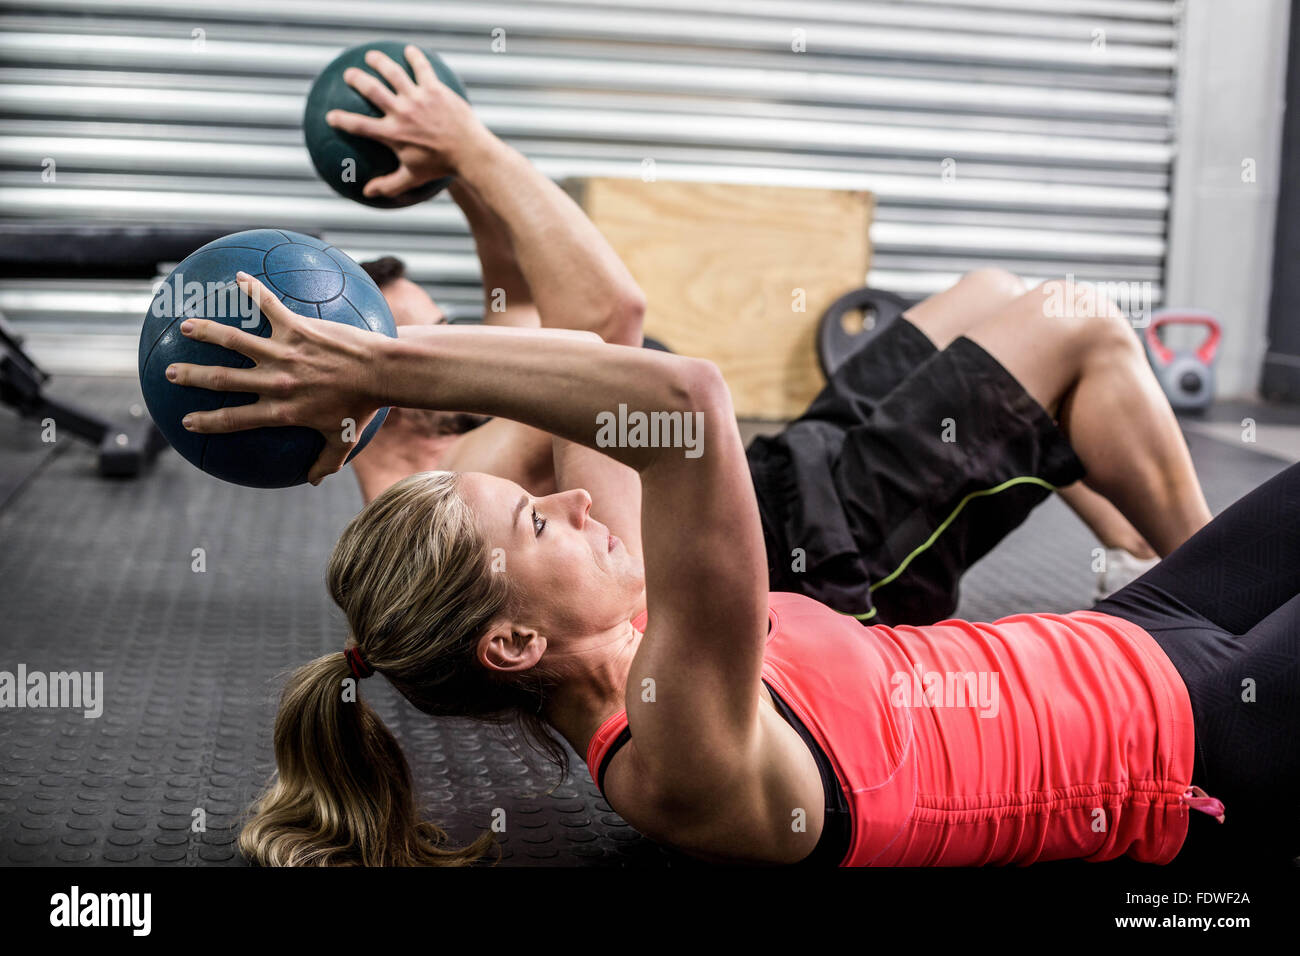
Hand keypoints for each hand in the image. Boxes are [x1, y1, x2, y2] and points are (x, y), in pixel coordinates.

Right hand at [165, 272, 388, 484]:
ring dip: (207, 331)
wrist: (382, 372)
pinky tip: (239, 277)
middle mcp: (276, 383)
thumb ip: (326, 462)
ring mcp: (285, 353)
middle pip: (223, 380)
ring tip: (187, 326)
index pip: (235, 420)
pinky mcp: (298, 328)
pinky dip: (253, 290)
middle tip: (169, 374)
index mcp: (283, 411)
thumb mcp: (343, 440)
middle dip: (192, 377)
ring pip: (235, 341)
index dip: (208, 422)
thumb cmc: (363, 408)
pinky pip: (269, 306)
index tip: (187, 422)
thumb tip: (313, 481)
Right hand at [325, 45, 487, 200]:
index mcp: (392, 134)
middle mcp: (401, 112)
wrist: (470, 153)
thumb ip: (388, 185)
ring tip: (372, 56)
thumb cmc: (441, 167)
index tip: (330, 116)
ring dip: (379, 61)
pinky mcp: (435, 89)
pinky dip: (415, 57)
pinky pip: (422, 68)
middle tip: (348, 74)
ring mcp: (418, 98)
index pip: (358, 125)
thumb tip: (367, 194)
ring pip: (393, 72)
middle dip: (356, 79)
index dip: (341, 119)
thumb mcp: (412, 178)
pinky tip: (410, 50)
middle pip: (371, 89)